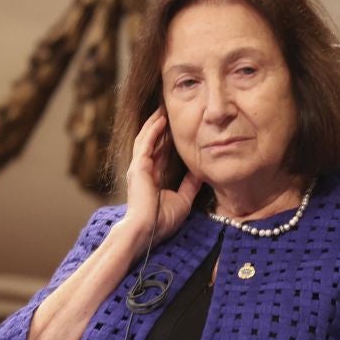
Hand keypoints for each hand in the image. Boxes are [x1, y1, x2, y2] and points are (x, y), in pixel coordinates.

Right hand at [126, 108, 202, 243]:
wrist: (148, 231)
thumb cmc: (162, 221)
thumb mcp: (183, 200)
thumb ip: (190, 185)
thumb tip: (201, 171)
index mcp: (153, 178)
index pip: (161, 153)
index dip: (168, 139)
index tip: (178, 127)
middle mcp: (144, 170)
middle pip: (153, 142)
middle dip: (161, 126)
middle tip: (170, 110)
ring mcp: (139, 167)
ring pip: (147, 138)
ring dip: (155, 123)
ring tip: (163, 108)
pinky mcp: (137, 166)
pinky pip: (145, 143)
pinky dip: (152, 130)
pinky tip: (160, 119)